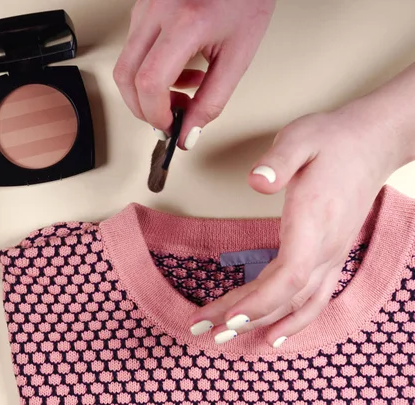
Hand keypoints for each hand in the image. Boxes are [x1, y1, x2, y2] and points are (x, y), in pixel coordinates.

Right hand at [113, 0, 274, 148]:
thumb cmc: (245, 1)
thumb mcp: (238, 57)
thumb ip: (212, 101)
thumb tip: (188, 133)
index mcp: (185, 23)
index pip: (149, 82)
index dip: (155, 114)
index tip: (170, 127)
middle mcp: (157, 12)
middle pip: (125, 76)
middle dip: (142, 108)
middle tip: (168, 120)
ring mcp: (144, 9)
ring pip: (126, 65)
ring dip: (148, 91)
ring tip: (183, 91)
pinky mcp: (142, 10)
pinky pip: (134, 51)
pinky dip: (149, 73)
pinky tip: (178, 72)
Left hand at [191, 98, 413, 346]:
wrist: (369, 143)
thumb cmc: (331, 140)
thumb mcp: (301, 138)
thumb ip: (279, 161)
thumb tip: (256, 181)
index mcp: (314, 222)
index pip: (288, 275)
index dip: (259, 301)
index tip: (227, 317)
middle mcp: (326, 248)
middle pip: (284, 296)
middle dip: (242, 317)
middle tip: (203, 329)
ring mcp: (331, 256)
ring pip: (298, 304)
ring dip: (261, 323)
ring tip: (225, 337)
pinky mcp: (330, 255)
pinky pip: (313, 299)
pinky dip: (292, 320)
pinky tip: (273, 333)